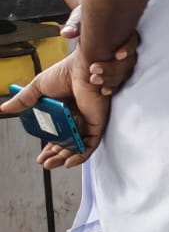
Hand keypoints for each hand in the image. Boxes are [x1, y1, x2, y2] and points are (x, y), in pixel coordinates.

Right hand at [1, 53, 112, 168]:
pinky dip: (81, 155)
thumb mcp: (38, 89)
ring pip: (77, 146)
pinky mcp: (97, 123)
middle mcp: (76, 118)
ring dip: (65, 158)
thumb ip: (23, 101)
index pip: (56, 135)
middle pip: (66, 143)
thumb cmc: (65, 73)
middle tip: (44, 163)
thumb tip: (4, 108)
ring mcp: (87, 121)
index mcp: (63, 112)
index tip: (40, 156)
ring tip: (51, 163)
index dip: (48, 147)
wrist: (83, 68)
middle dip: (54, 155)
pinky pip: (90, 144)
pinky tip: (69, 162)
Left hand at [60, 7, 140, 95]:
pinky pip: (119, 82)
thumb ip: (75, 24)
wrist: (88, 27)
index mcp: (120, 33)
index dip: (127, 49)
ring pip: (123, 73)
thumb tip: (67, 32)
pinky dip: (112, 87)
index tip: (117, 55)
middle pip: (127, 61)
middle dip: (112, 68)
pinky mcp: (115, 72)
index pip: (132, 41)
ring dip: (110, 78)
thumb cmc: (86, 20)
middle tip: (94, 68)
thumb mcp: (80, 17)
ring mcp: (121, 62)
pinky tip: (104, 90)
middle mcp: (124, 48)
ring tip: (94, 79)